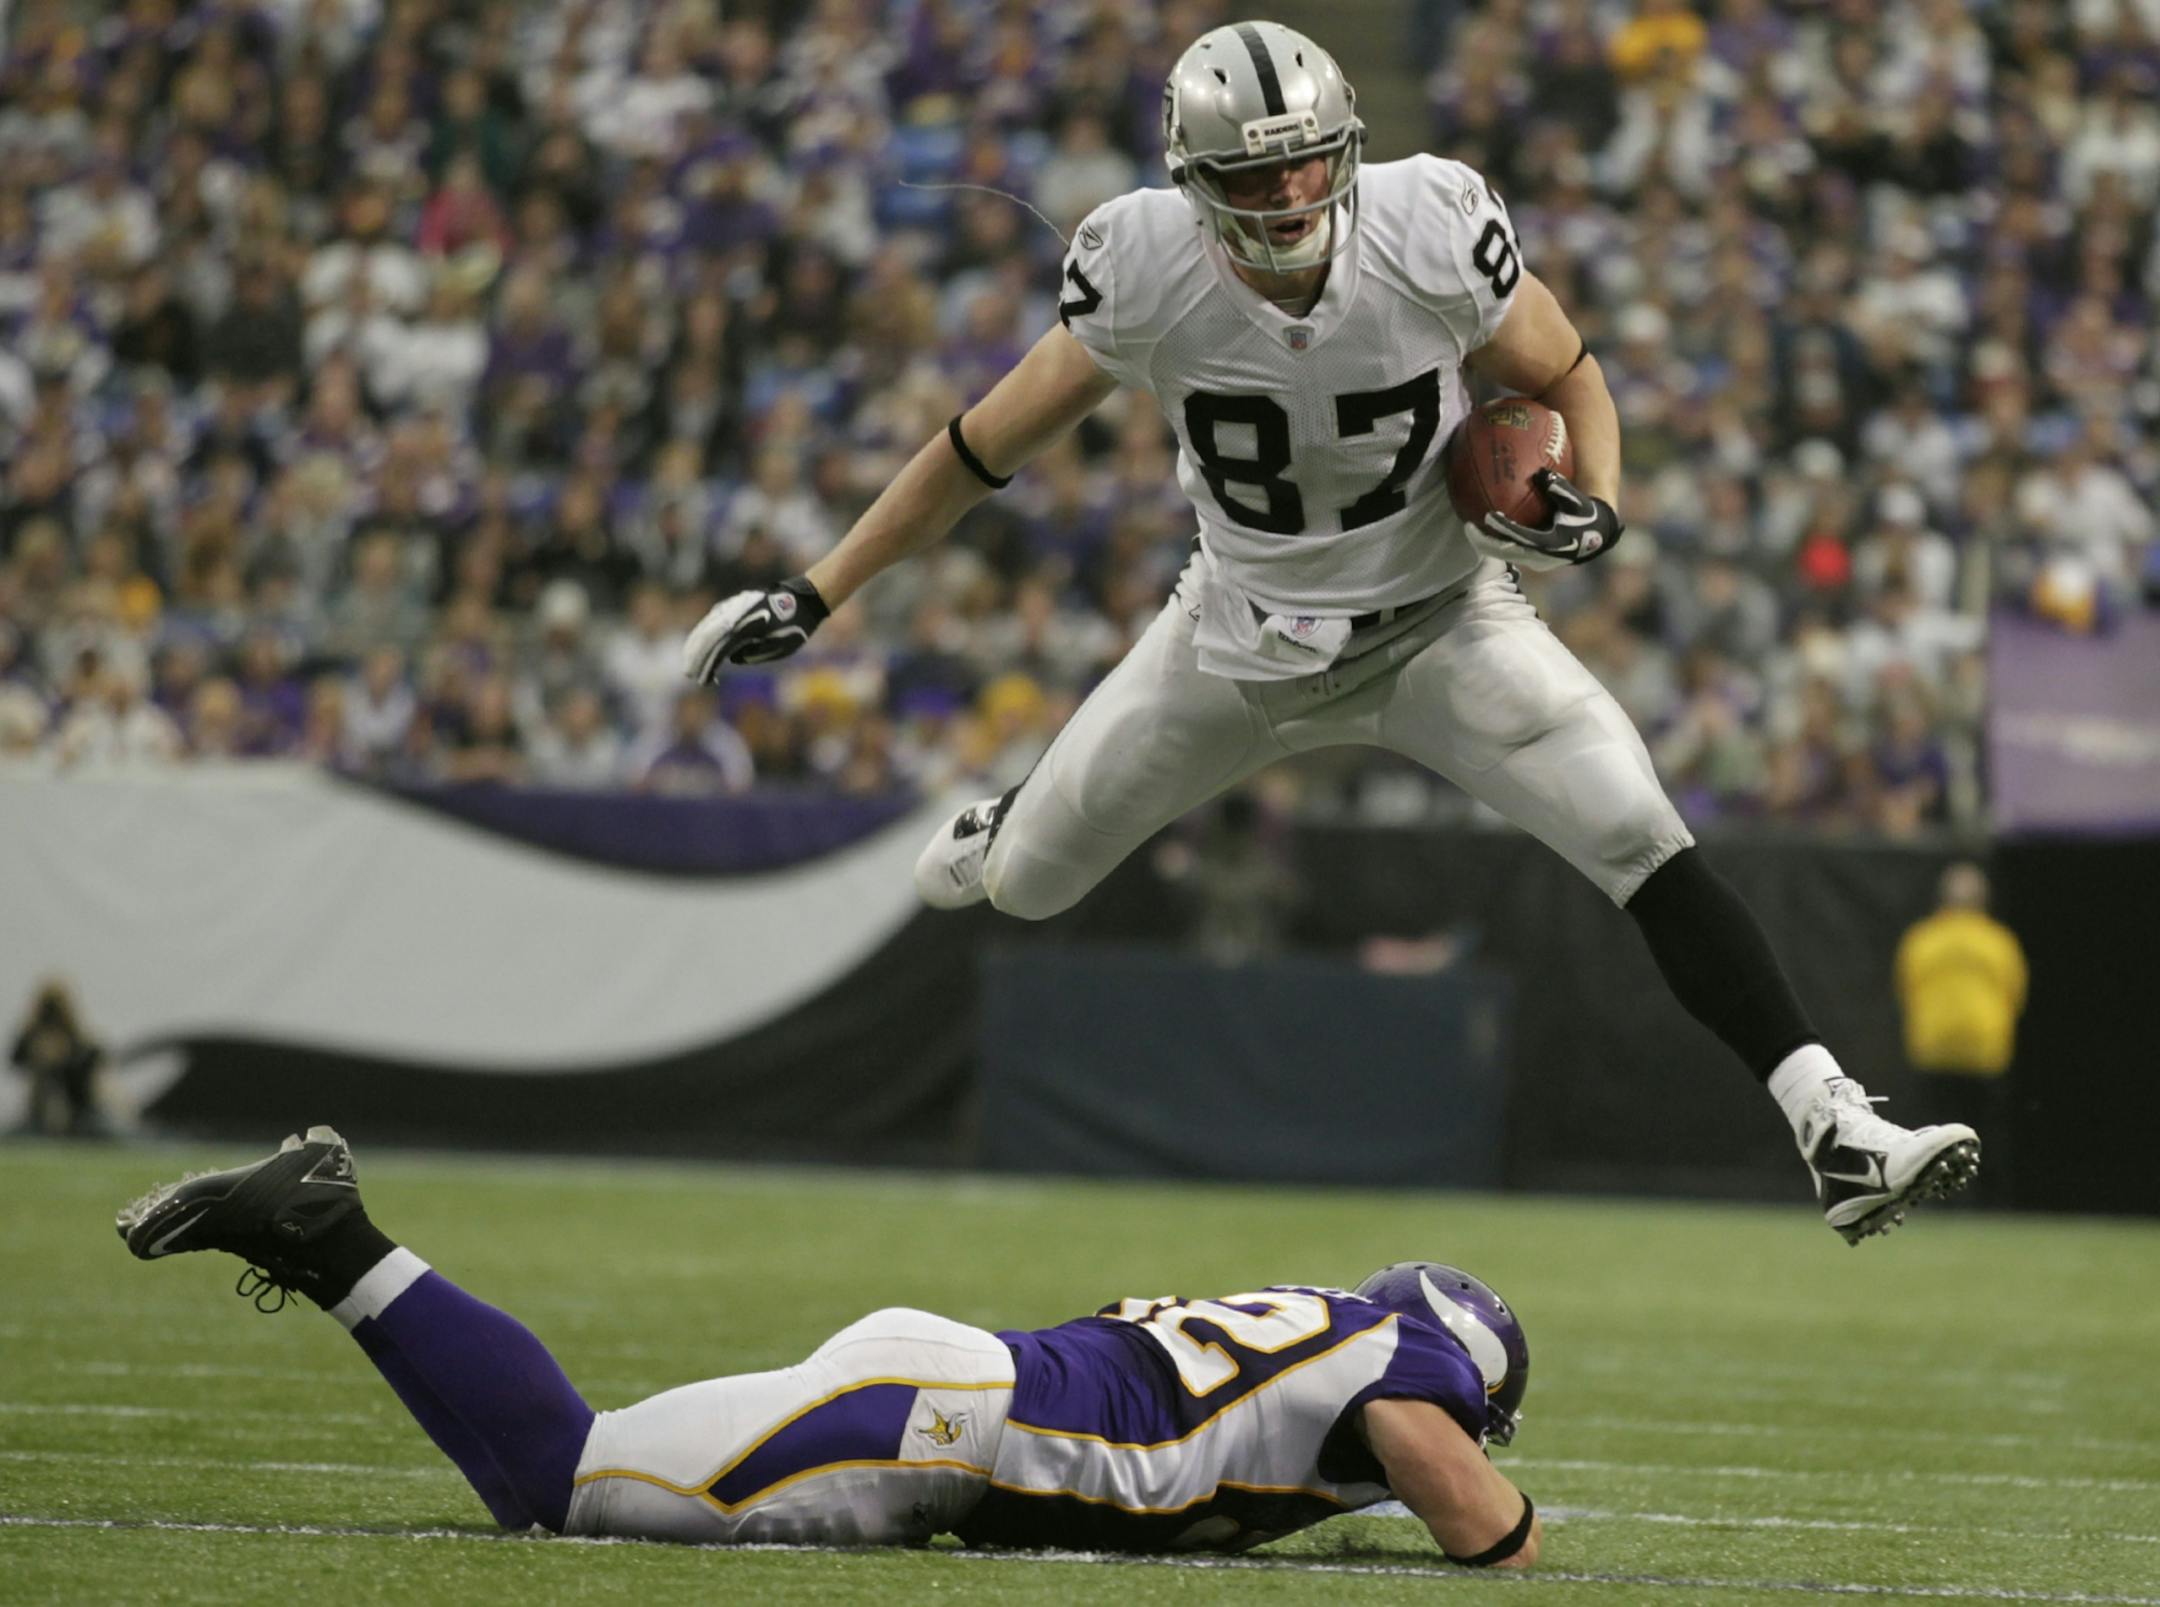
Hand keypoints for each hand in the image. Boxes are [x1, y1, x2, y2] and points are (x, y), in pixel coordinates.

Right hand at [681, 576, 830, 680]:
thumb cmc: (795, 626)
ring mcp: (733, 607)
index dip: (708, 665)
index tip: (702, 680)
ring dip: (696, 645)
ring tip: (689, 662)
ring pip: (707, 626)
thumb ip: (754, 654)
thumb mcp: (780, 647)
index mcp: (746, 626)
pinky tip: (697, 644)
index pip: (719, 648)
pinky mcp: (734, 605)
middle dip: (696, 657)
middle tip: (689, 674)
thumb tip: (732, 657)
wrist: (802, 599)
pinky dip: (704, 633)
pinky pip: (713, 620)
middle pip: (708, 637)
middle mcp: (736, 614)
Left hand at [1471, 470, 1623, 571]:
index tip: (1488, 516)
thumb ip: (1560, 488)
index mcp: (1551, 544)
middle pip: (1505, 553)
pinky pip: (1507, 553)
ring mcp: (1534, 562)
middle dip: (1483, 542)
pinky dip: (1493, 543)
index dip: (1504, 529)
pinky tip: (1481, 529)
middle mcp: (1540, 558)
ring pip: (1503, 556)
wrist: (1595, 537)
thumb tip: (1542, 472)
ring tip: (1468, 528)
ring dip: (1484, 544)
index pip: (1522, 537)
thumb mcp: (1577, 500)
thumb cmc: (1585, 514)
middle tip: (1466, 526)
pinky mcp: (1530, 560)